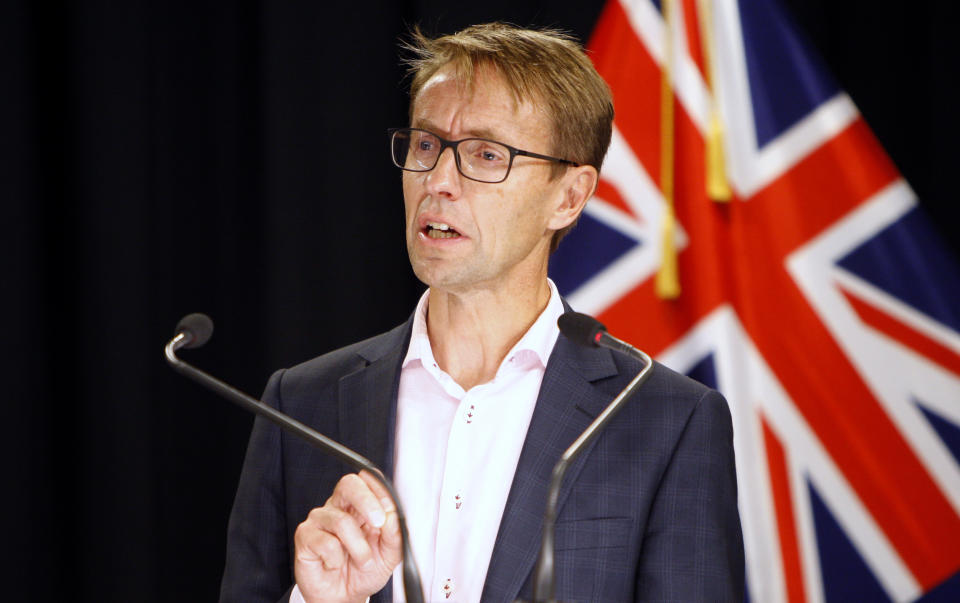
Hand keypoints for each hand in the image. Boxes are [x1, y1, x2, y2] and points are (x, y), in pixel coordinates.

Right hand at [294, 471, 401, 602]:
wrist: (344, 597)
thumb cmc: (363, 571)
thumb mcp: (389, 555)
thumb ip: (394, 534)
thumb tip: (393, 515)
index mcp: (360, 506)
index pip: (367, 481)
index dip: (379, 489)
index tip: (390, 506)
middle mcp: (338, 507)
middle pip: (348, 484)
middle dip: (366, 501)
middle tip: (378, 522)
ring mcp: (320, 520)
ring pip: (341, 521)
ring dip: (358, 547)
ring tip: (362, 561)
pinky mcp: (305, 536)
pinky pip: (325, 542)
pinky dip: (336, 559)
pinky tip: (335, 564)